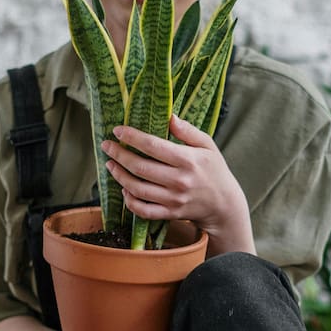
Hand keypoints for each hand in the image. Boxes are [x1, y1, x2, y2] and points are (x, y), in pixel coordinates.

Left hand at [101, 114, 255, 254]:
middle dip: (119, 155)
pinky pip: (143, 210)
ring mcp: (173, 199)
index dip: (132, 137)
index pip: (154, 146)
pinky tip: (124, 188)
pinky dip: (130, 200)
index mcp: (188, 160)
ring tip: (110, 164)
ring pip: (137, 189)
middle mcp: (179, 180)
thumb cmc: (214, 169)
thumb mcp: (207, 145)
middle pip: (140, 167)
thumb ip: (188, 131)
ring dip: (119, 176)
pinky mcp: (170, 213)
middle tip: (107, 145)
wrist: (224, 204)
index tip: (118, 130)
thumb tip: (169, 117)